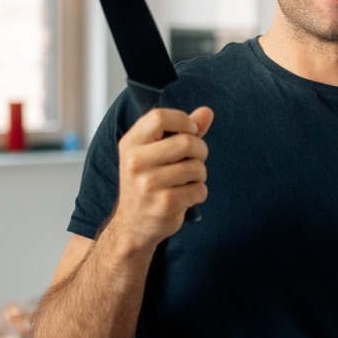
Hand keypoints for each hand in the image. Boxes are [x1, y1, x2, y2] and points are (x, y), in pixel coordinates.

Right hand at [110, 106, 213, 248]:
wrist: (133, 225)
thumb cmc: (146, 184)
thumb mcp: (154, 154)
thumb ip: (181, 131)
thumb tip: (207, 111)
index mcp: (131, 144)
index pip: (159, 117)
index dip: (183, 121)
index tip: (191, 131)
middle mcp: (136, 162)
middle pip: (186, 142)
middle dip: (200, 150)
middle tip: (196, 160)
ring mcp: (149, 184)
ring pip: (197, 167)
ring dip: (200, 175)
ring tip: (187, 181)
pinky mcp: (165, 204)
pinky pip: (199, 190)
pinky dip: (199, 193)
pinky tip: (185, 197)